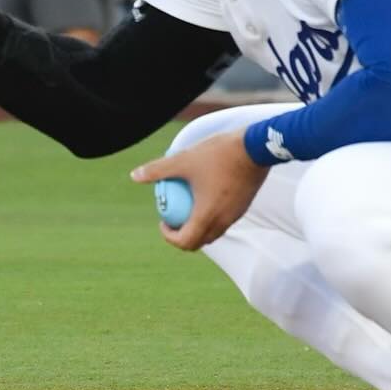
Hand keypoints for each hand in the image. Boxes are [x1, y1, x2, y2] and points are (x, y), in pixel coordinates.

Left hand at [129, 130, 267, 251]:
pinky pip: (224, 220)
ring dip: (198, 227)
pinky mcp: (244, 207)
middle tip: (172, 218)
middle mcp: (223, 222)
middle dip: (183, 236)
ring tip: (187, 207)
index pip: (185, 242)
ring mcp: (236, 216)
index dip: (170, 237)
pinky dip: (211, 216)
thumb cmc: (217, 154)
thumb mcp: (183, 160)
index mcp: (207, 217)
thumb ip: (157, 170)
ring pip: (213, 232)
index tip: (162, 221)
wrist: (255, 147)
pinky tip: (204, 194)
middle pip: (199, 241)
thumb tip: (134, 176)